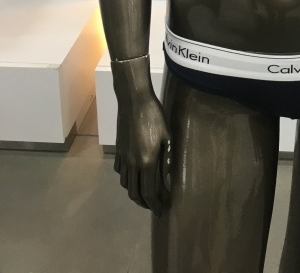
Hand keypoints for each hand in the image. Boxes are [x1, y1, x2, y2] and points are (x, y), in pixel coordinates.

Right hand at [114, 88, 171, 215]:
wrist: (134, 101)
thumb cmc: (155, 116)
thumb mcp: (167, 137)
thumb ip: (167, 161)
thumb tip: (168, 182)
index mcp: (147, 162)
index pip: (150, 192)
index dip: (155, 204)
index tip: (162, 210)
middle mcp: (132, 164)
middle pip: (135, 193)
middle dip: (145, 203)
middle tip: (155, 206)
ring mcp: (123, 157)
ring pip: (126, 184)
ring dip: (135, 194)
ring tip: (145, 195)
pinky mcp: (118, 150)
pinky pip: (120, 172)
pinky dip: (127, 180)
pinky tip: (134, 177)